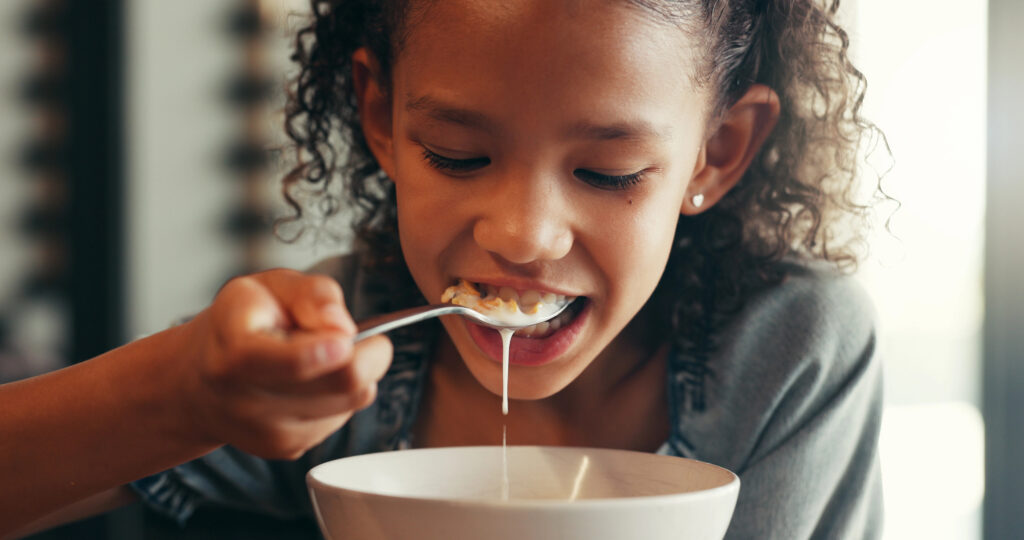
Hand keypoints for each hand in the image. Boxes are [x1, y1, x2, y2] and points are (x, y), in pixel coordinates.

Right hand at [177, 268, 391, 459]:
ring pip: (353, 400)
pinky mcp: (288, 449)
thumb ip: (310, 294)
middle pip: (343, 383)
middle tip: (351, 335)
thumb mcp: (267, 287)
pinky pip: (343, 416)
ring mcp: (270, 433)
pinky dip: (342, 395)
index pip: (290, 363)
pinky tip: (313, 382)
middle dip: (368, 352)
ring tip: (322, 356)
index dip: (325, 350)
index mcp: (235, 356)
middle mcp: (248, 403)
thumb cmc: (240, 325)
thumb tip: (343, 325)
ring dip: (355, 373)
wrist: (199, 380)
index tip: (345, 337)